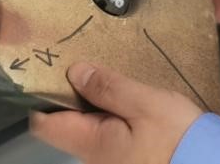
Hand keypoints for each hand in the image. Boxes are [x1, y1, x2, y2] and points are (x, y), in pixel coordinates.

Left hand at [28, 62, 201, 163]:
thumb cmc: (176, 137)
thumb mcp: (145, 104)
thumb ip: (109, 87)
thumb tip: (75, 72)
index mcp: (90, 143)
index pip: (43, 124)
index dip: (44, 96)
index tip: (55, 70)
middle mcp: (92, 158)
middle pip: (67, 125)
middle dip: (75, 96)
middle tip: (91, 65)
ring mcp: (109, 163)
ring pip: (89, 129)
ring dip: (97, 106)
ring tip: (114, 80)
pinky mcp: (127, 161)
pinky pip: (108, 136)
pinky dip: (112, 117)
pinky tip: (129, 103)